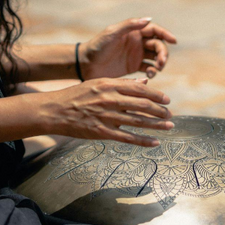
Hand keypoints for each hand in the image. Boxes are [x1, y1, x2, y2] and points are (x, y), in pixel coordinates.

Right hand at [40, 77, 172, 146]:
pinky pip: (127, 137)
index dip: (156, 95)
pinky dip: (143, 140)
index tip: (167, 100)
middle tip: (170, 114)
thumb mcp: (98, 83)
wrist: (54, 110)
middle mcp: (109, 99)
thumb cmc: (77, 96)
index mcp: (109, 85)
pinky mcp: (101, 132)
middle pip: (142, 105)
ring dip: (156, 125)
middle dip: (159, 110)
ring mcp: (106, 116)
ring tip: (169, 126)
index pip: (139, 89)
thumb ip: (122, 83)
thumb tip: (144, 82)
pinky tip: (155, 142)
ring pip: (137, 121)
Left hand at [80, 18, 176, 79]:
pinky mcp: (133, 67)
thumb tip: (149, 19)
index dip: (166, 34)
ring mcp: (136, 55)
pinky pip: (148, 68)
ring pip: (155, 57)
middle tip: (161, 63)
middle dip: (163, 53)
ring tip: (155, 70)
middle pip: (158, 45)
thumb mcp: (112, 33)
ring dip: (159, 63)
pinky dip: (152, 72)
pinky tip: (149, 75)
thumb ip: (129, 25)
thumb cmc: (97, 46)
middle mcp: (137, 42)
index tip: (174, 41)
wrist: (86, 64)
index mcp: (133, 31)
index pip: (155, 30)